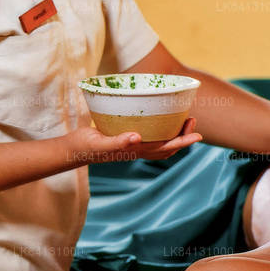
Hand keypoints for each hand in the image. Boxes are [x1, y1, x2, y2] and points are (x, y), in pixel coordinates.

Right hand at [65, 117, 202, 165]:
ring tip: (182, 119)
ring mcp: (132, 145)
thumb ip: (118, 142)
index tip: (198, 134)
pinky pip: (149, 136)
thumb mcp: (99, 142)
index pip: (165, 148)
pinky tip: (159, 119)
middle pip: (167, 146)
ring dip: (174, 133)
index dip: (183, 142)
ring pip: (160, 142)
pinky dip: (159, 130)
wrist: (72, 150)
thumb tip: (137, 137)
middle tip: (192, 119)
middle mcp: (137, 149)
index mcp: (135, 151)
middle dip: (183, 135)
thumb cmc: (85, 146)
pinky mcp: (126, 138)